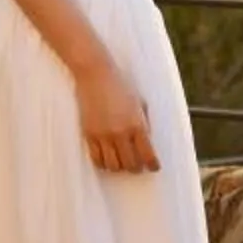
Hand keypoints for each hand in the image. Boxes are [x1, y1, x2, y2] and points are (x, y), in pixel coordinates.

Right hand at [74, 53, 159, 173]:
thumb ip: (145, 122)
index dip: (152, 165)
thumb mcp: (140, 102)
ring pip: (113, 165)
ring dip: (119, 167)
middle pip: (130, 164)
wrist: (95, 74)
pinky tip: (107, 159)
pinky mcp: (89, 134)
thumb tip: (147, 141)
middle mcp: (121, 133)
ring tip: (121, 162)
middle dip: (136, 168)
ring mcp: (103, 135)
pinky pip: (96, 159)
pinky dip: (103, 163)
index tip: (154, 167)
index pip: (147, 154)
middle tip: (137, 166)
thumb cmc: (121, 84)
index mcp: (137, 124)